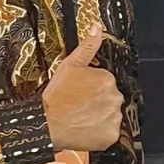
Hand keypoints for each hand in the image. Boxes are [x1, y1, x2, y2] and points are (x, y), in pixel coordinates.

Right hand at [43, 27, 124, 152]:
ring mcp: (114, 117)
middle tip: (80, 107)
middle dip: (99, 102)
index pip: (106, 83)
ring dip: (100, 117)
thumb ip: (88, 46)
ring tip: (81, 118)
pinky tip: (86, 128)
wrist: (48, 124)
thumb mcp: (69, 66)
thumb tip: (97, 27)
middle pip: (111, 99)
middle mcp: (116, 97)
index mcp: (108, 78)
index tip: (81, 93)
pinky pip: (110, 133)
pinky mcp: (111, 135)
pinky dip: (100, 132)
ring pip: (111, 116)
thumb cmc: (56, 97)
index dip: (92, 89)